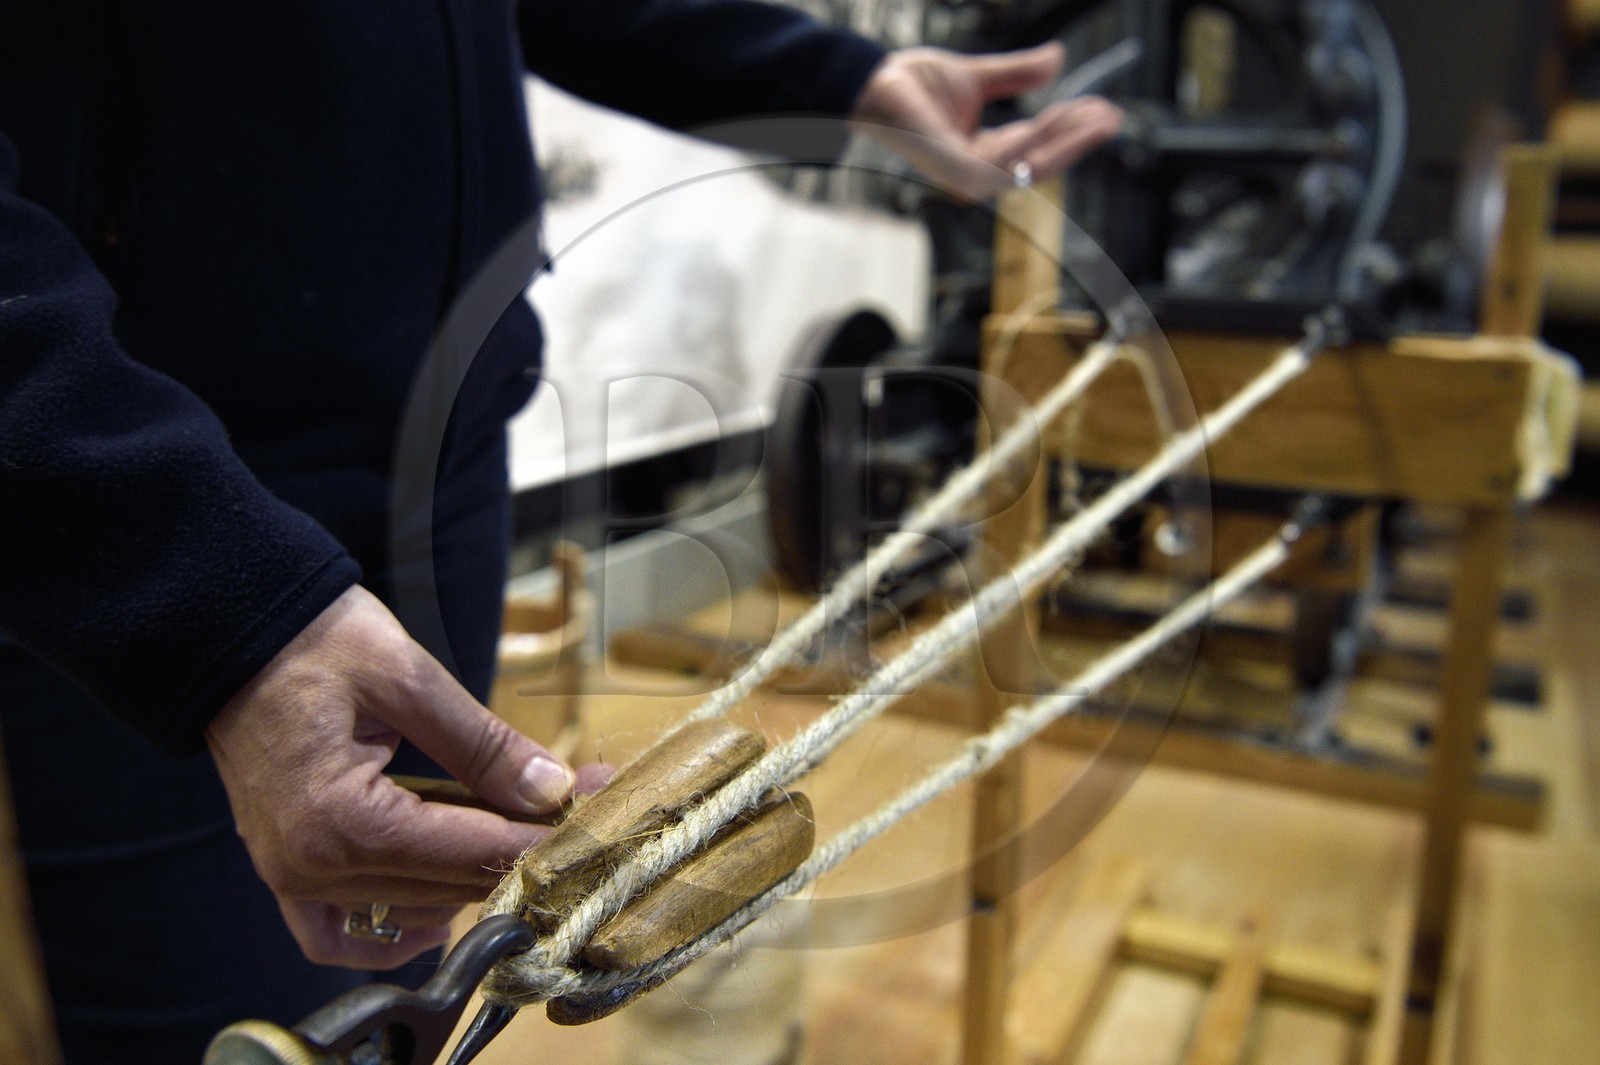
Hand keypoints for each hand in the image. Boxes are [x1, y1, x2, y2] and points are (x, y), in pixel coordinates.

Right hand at [206, 585, 603, 968]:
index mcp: (342, 820)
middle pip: (449, 886)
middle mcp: (312, 866)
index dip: (544, 833)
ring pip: (413, 909)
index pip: (470, 851)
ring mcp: (293, 878)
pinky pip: (341, 933)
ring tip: (519, 826)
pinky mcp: (287, 871)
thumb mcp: (408, 678)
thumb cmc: (315, 643)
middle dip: (522, 848)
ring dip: (471, 878)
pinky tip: (439, 906)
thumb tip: (554, 790)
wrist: (231, 636)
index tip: (598, 804)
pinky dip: (395, 927)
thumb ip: (483, 745)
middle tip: (577, 802)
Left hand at [852, 42, 1122, 199]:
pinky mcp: (957, 171)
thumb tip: (1057, 60)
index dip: (1070, 131)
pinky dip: (1037, 139)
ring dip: (1067, 139)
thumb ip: (1016, 74)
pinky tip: (1059, 118)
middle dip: (1079, 139)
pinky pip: (1008, 159)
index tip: (1102, 110)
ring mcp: (967, 177)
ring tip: (1096, 115)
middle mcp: (977, 174)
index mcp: (982, 156)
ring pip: (1031, 163)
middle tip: (1111, 116)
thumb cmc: (911, 85)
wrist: (873, 82)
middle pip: (1042, 163)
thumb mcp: (977, 77)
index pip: (1036, 150)